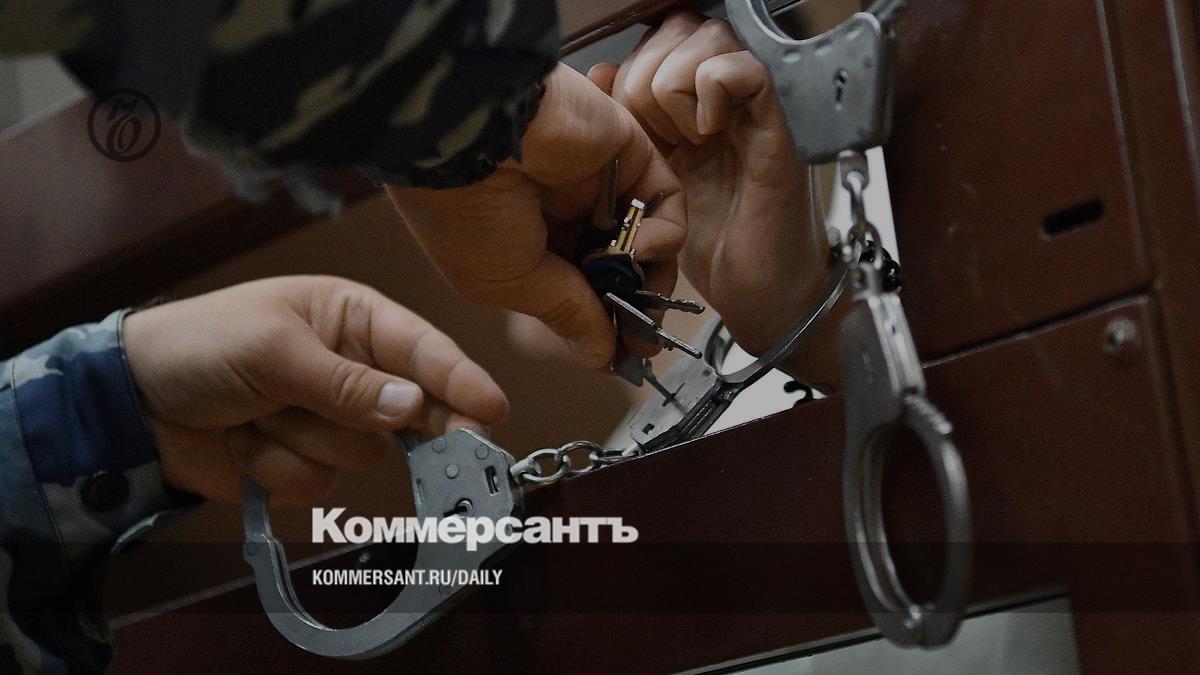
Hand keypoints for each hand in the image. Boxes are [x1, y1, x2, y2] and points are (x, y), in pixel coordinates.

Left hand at [123, 276, 507, 504]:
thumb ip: (345, 383)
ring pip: (360, 453)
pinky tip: (244, 441)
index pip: (422, 349)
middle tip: (461, 450)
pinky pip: (319, 484)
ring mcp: (329, 420)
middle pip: (412, 410)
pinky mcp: (303, 463)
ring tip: (257, 413)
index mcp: (352, 320)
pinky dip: (277, 468)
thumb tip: (412, 408)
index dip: (460, 379)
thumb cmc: (202, 346)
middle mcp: (353, 370)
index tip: (493, 410)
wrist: (130, 403)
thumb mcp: (274, 350)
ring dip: (304, 439)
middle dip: (418, 428)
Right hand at [387, 64, 686, 369]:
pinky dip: (664, 234)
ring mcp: (596, 179)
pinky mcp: (629, 149)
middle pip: (618, 268)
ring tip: (641, 304)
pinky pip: (666, 200)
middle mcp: (561, 209)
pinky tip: (639, 251)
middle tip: (643, 341)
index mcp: (522, 242)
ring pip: (648, 239)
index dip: (600, 324)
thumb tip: (600, 356)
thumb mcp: (508, 282)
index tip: (620, 358)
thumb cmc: (463, 209)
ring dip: (651, 278)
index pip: (577, 290)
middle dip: (632, 307)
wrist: (469, 130)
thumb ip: (565, 314)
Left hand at [594, 12, 833, 359]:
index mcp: (689, 108)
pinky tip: (706, 134)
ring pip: (709, 39)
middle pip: (681, 28)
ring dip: (677, 85)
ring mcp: (748, 110)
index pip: (656, 41)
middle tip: (657, 134)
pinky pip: (744, 70)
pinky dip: (714, 91)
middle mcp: (721, 100)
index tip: (631, 130)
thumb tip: (601, 70)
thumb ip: (626, 129)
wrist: (760, 296)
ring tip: (685, 138)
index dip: (631, 73)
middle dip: (649, 74)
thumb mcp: (648, 185)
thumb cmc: (713, 249)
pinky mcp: (773, 127)